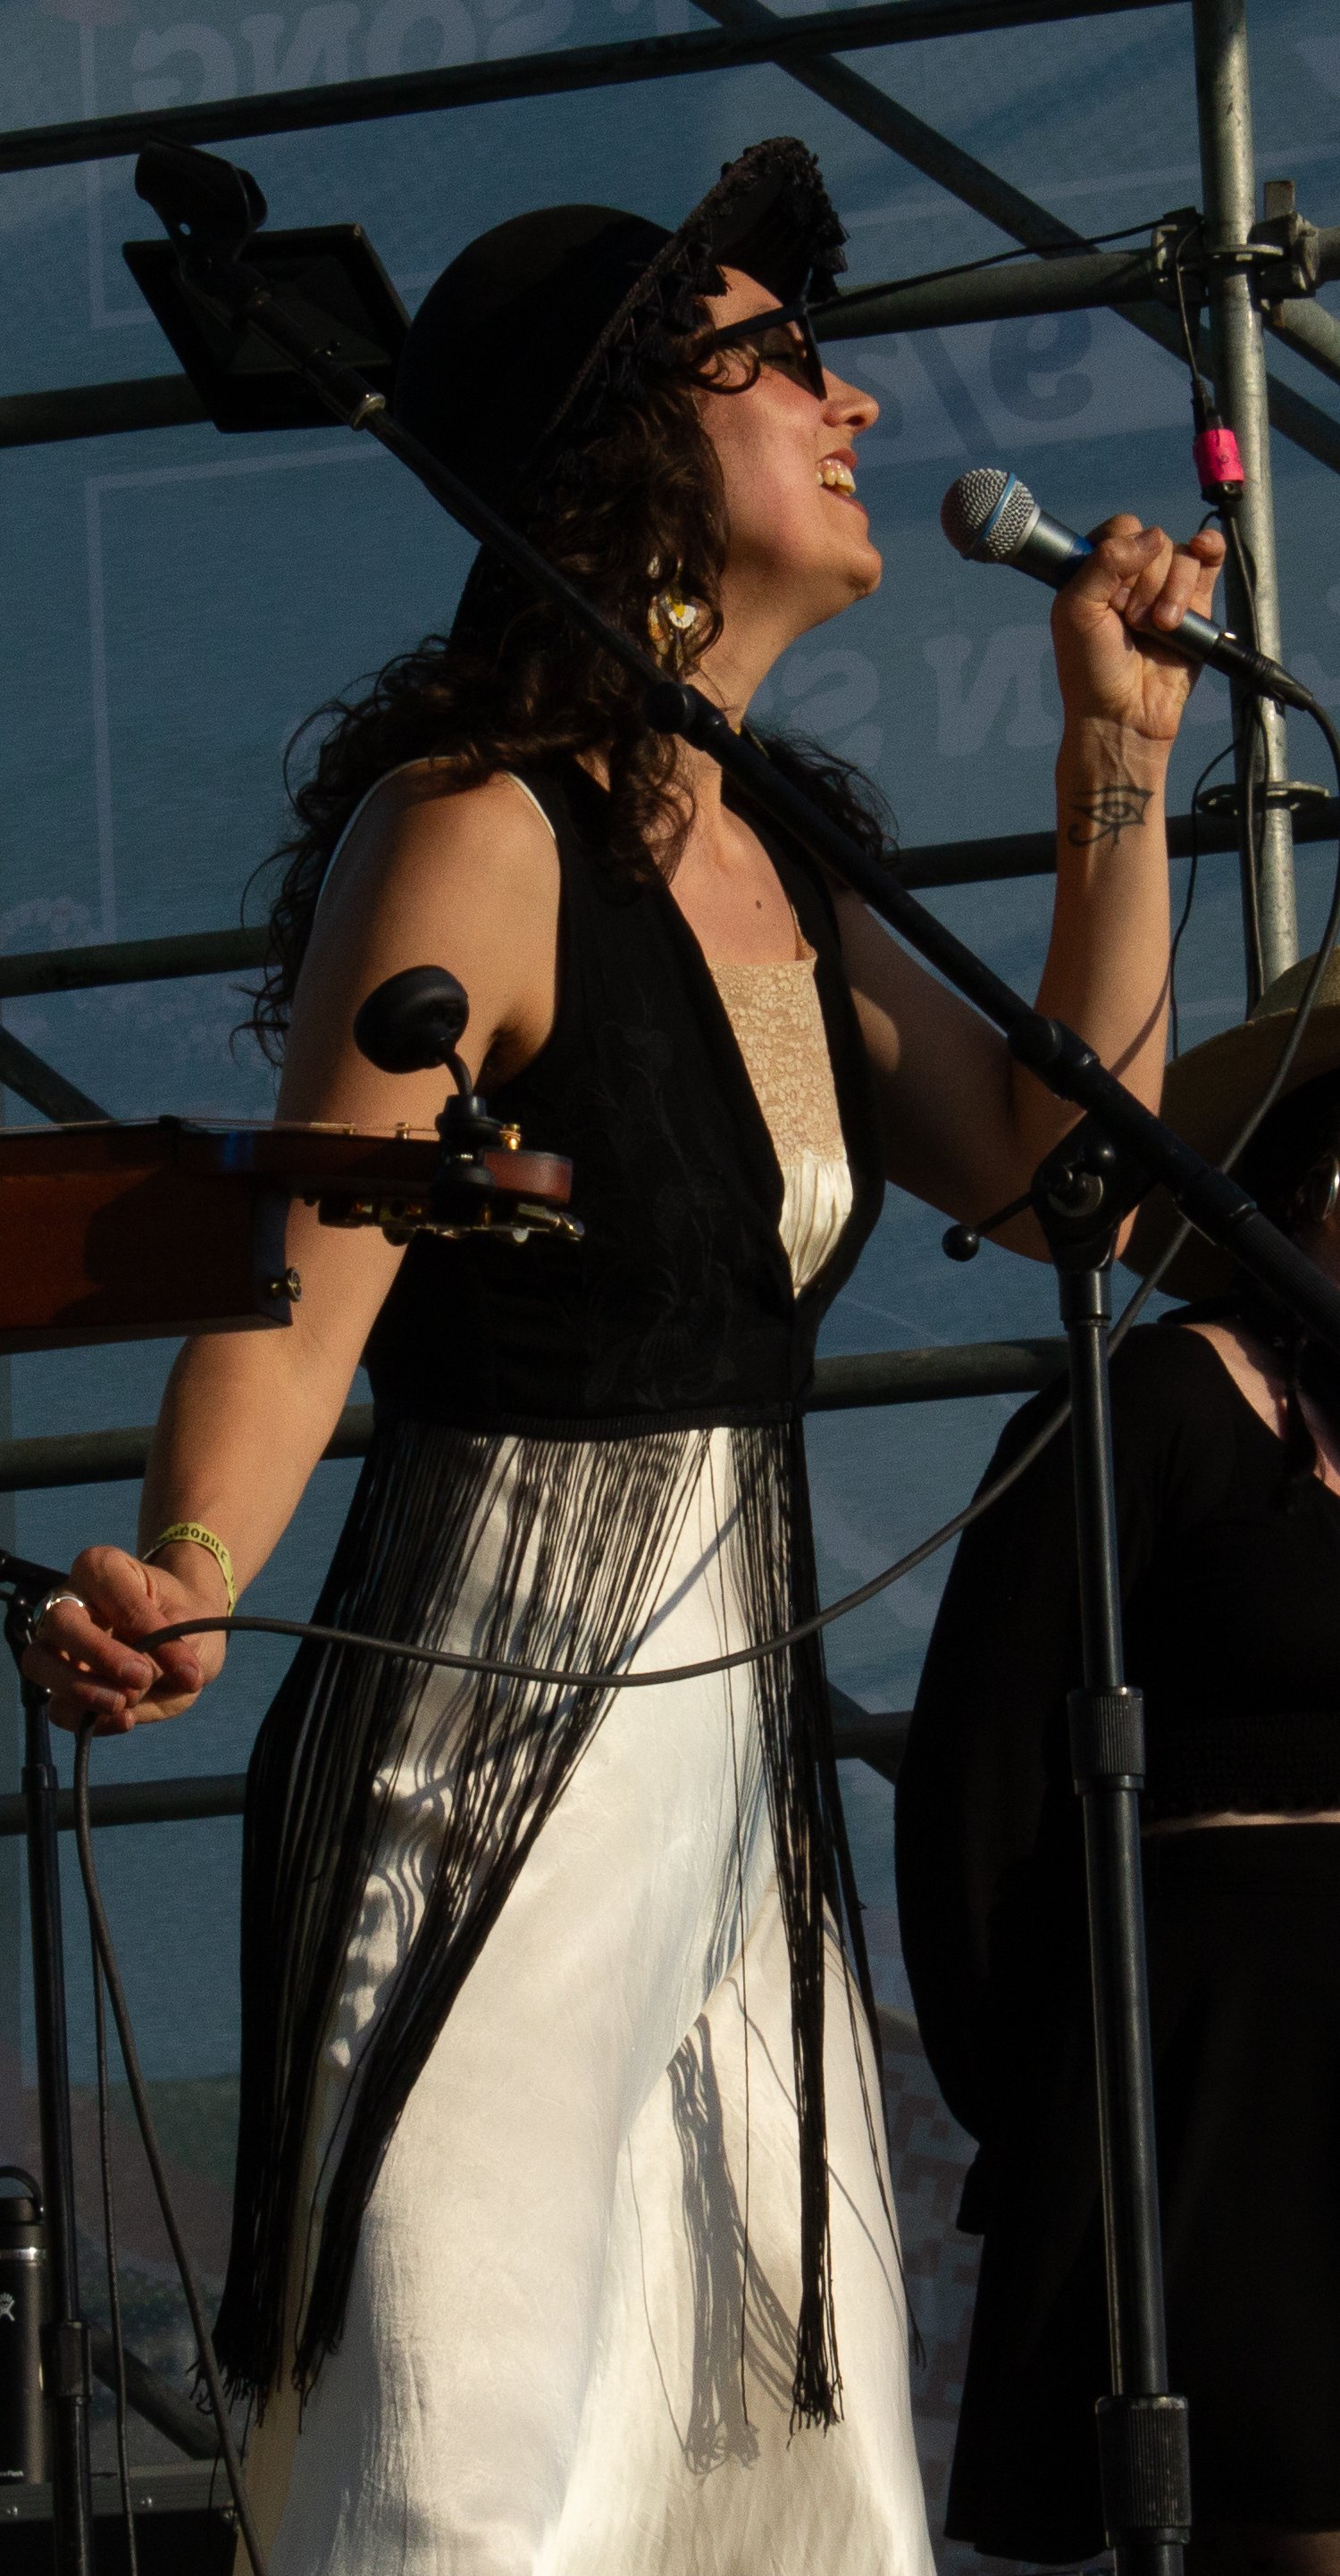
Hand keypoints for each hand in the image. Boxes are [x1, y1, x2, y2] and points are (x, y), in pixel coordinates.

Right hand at [20, 1546, 228, 1734]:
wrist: (187, 1639)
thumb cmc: (184, 1619)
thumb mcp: (192, 1626)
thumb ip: (167, 1649)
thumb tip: (133, 1691)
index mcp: (103, 1568)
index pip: (108, 1586)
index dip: (141, 1622)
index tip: (181, 1659)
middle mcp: (71, 1600)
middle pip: (60, 1622)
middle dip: (99, 1654)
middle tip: (141, 1677)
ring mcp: (58, 1644)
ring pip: (39, 1662)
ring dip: (80, 1689)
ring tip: (125, 1703)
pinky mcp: (59, 1685)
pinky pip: (56, 1705)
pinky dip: (86, 1719)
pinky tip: (125, 1720)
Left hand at [1050, 515, 1226, 744]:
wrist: (1124, 713)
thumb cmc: (1090, 668)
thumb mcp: (1077, 609)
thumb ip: (1104, 562)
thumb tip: (1153, 536)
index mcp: (1097, 569)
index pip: (1121, 529)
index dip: (1122, 556)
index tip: (1110, 596)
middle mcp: (1132, 573)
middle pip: (1156, 542)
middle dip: (1146, 584)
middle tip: (1130, 622)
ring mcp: (1165, 586)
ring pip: (1183, 556)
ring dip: (1172, 592)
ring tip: (1159, 628)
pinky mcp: (1196, 603)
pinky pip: (1210, 557)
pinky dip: (1210, 549)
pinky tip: (1205, 550)